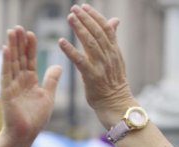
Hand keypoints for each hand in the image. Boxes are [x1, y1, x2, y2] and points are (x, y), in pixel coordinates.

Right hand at [0, 27, 61, 140]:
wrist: (26, 134)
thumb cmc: (35, 118)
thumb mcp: (48, 96)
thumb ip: (51, 80)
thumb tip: (58, 65)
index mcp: (30, 81)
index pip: (30, 60)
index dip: (30, 47)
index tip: (31, 33)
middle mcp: (19, 80)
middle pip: (19, 58)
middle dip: (19, 43)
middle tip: (19, 27)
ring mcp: (12, 85)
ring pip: (12, 62)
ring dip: (12, 47)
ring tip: (12, 31)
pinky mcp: (6, 92)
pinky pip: (6, 74)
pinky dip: (6, 62)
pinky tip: (6, 49)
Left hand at [58, 4, 129, 125]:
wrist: (116, 105)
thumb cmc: (113, 83)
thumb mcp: (116, 59)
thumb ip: (112, 40)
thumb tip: (115, 20)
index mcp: (115, 51)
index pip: (106, 28)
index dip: (95, 16)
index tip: (84, 6)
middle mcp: (109, 56)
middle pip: (97, 32)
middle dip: (85, 18)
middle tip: (74, 8)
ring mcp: (101, 66)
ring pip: (90, 43)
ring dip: (79, 29)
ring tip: (69, 18)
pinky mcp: (92, 76)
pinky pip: (80, 60)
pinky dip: (70, 50)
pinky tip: (61, 42)